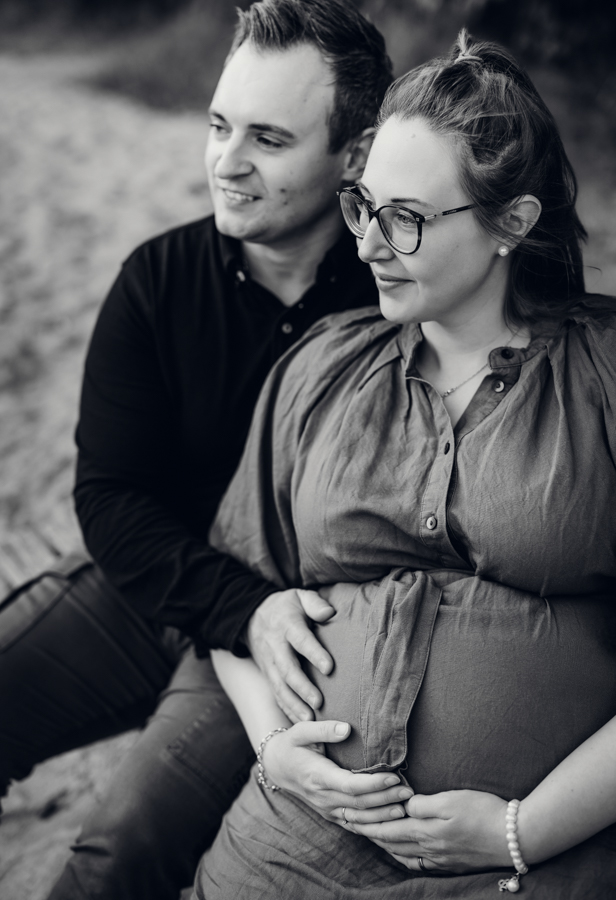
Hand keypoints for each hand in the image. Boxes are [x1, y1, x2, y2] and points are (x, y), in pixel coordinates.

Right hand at [246, 588, 334, 721]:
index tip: (329, 668)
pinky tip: (301, 724)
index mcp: (287, 626)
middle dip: (303, 687)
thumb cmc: (285, 607)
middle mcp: (277, 647)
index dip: (314, 653)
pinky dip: (287, 710)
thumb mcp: (299, 596)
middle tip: (319, 702)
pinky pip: (276, 695)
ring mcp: (270, 663)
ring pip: (280, 687)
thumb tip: (329, 613)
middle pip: (288, 669)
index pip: (301, 640)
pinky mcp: (268, 675)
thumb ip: (315, 603)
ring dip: (294, 704)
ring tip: (310, 720)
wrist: (252, 616)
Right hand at [262, 720, 413, 823]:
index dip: (373, 784)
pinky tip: (389, 823)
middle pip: (358, 803)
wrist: (278, 766)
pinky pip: (353, 824)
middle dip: (385, 799)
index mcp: (317, 776)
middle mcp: (322, 797)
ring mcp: (326, 808)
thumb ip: (323, 729)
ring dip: (382, 816)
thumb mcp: (301, 730)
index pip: (349, 785)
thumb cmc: (292, 744)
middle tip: (409, 792)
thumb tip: (346, 729)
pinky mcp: (330, 814)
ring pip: (358, 818)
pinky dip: (371, 826)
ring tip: (405, 808)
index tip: (394, 777)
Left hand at [344, 789, 509, 873]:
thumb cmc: (483, 812)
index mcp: (425, 831)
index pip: (385, 827)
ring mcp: (440, 859)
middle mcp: (428, 849)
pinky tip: (400, 853)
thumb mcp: (451, 800)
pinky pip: (417, 862)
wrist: (515, 838)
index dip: (363, 820)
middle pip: (389, 841)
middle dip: (366, 831)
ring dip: (381, 843)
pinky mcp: (451, 863)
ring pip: (401, 853)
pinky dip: (402, 856)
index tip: (345, 813)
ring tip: (367, 835)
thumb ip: (422, 804)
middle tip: (347, 822)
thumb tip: (402, 806)